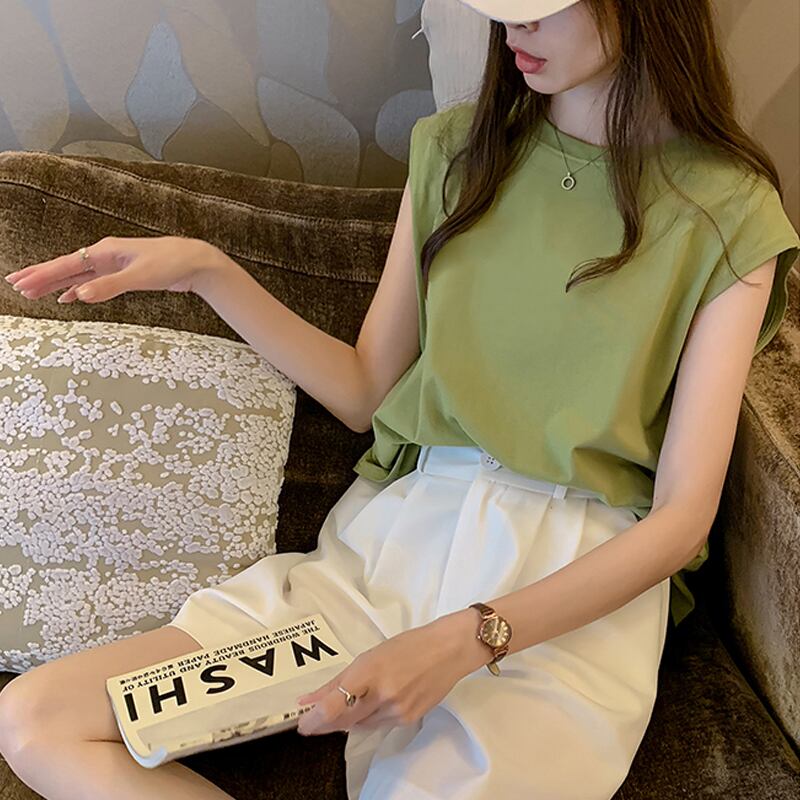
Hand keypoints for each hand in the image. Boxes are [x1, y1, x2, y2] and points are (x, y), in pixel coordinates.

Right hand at [3, 235, 223, 303]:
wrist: (195, 261)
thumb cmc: (170, 264)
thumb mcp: (139, 277)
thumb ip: (109, 286)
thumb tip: (80, 295)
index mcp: (105, 251)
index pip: (67, 264)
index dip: (43, 274)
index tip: (21, 282)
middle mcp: (106, 255)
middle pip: (67, 267)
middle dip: (42, 277)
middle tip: (17, 286)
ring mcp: (114, 264)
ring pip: (78, 274)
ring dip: (57, 284)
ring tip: (34, 292)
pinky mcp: (124, 273)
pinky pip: (93, 280)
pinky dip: (79, 289)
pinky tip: (69, 297)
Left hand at [295, 609, 488, 736]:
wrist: (449, 650)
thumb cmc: (411, 645)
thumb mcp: (370, 656)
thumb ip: (339, 681)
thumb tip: (309, 699)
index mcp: (370, 672)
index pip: (334, 706)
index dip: (314, 719)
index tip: (302, 722)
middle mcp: (383, 695)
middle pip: (343, 721)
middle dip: (325, 724)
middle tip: (312, 721)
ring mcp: (397, 711)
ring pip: (360, 725)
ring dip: (347, 719)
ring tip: (344, 706)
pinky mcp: (408, 720)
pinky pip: (378, 725)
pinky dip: (368, 718)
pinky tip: (370, 704)